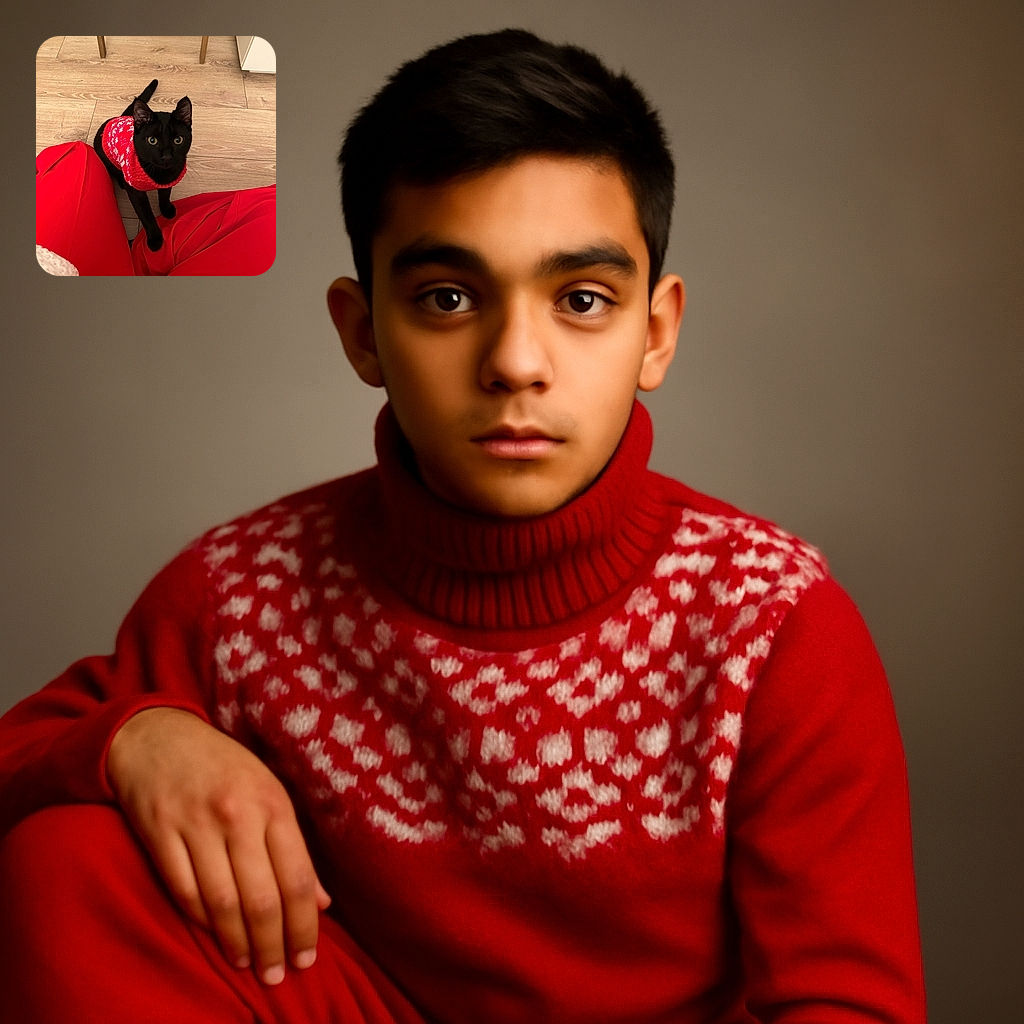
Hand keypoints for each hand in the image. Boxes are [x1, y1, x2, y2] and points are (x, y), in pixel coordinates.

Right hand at [107, 707, 330, 984]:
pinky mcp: (159, 834)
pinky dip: (202, 922)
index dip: (304, 925)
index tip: (307, 957)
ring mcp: (196, 825)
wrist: (159, 735)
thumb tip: (322, 902)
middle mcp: (237, 815)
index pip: (296, 877)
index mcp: (273, 803)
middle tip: (278, 973)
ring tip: (250, 964)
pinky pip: (183, 892)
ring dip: (237, 944)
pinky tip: (215, 937)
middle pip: (260, 898)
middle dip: (272, 945)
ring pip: (222, 903)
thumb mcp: (270, 792)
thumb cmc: (225, 767)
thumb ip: (294, 847)